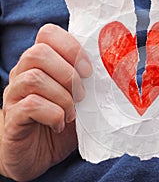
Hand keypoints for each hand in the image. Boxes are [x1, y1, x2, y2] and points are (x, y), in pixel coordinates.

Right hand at [0, 24, 91, 180]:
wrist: (38, 155)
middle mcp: (23, 74)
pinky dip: (53, 114)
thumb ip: (90, 83)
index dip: (71, 46)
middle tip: (82, 94)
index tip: (88, 70)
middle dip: (68, 73)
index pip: (48, 33)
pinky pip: (30, 105)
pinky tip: (60, 124)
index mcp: (41, 64)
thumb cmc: (63, 122)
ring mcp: (14, 95)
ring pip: (33, 78)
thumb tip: (115, 71)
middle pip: (37, 53)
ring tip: (73, 112)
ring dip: (63, 96)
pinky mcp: (12, 118)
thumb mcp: (81, 99)